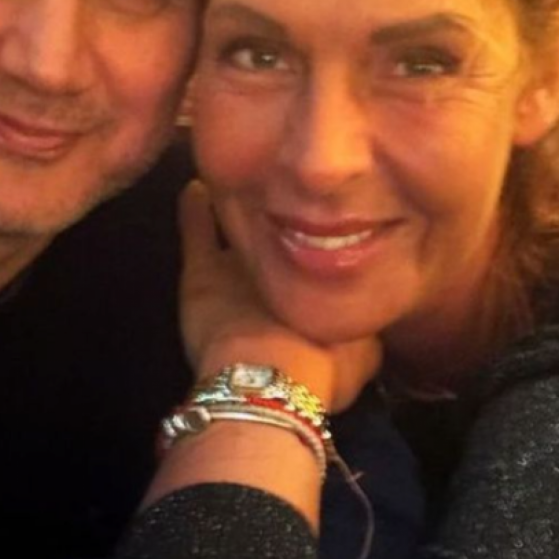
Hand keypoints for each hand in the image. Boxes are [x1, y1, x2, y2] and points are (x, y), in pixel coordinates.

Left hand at [179, 180, 381, 412]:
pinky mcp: (202, 271)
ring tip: (243, 183)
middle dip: (285, 216)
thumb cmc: (322, 369)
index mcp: (325, 272)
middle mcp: (288, 252)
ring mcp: (241, 257)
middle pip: (283, 227)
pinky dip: (194, 207)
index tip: (323, 234)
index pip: (322, 249)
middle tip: (285, 201)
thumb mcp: (364, 355)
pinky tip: (193, 190)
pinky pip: (196, 227)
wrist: (273, 375)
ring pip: (239, 217)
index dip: (319, 246)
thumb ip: (362, 335)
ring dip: (243, 201)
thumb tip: (364, 331)